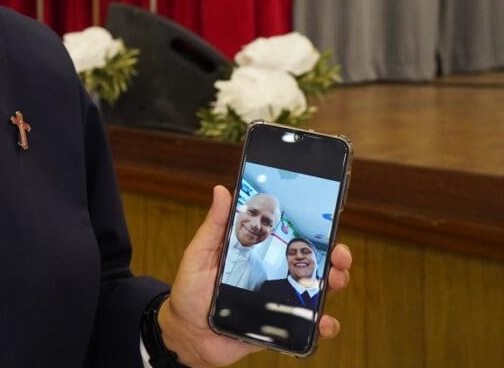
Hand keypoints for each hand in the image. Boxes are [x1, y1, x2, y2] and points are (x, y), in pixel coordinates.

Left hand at [156, 185, 352, 366]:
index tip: (326, 223)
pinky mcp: (279, 327)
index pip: (289, 238)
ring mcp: (278, 301)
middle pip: (311, 263)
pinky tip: (324, 322)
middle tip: (339, 255)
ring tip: (336, 281)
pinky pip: (307, 326)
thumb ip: (214, 226)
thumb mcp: (199, 254)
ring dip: (334, 284)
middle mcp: (272, 275)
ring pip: (316, 291)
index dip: (312, 231)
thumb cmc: (190, 292)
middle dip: (334, 257)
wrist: (187, 335)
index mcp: (256, 254)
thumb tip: (221, 191)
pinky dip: (322, 324)